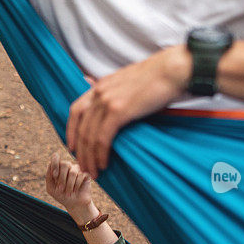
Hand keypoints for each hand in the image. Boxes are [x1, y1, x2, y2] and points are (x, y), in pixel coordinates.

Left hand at [45, 152, 94, 220]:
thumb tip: (50, 164)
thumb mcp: (51, 188)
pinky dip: (76, 185)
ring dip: (69, 185)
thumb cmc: (61, 196)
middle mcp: (68, 166)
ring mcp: (77, 169)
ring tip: (68, 192)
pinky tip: (76, 190)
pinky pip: (81, 176)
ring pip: (72, 172)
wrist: (74, 204)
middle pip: (64, 164)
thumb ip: (48, 176)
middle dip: (62, 179)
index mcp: (58, 167)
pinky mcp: (86, 174)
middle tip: (61, 189)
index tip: (54, 176)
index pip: (55, 157)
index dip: (54, 165)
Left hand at [66, 46, 190, 177]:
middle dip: (80, 151)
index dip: (71, 130)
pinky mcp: (118, 110)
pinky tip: (104, 164)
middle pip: (81, 127)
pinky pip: (102, 138)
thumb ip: (116, 93)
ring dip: (89, 157)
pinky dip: (101, 153)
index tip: (73, 147)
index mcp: (101, 85)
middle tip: (83, 168)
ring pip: (89, 136)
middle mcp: (99, 92)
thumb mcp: (129, 82)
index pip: (76, 110)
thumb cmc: (158, 79)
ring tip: (93, 172)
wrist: (172, 71)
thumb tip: (109, 103)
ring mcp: (107, 100)